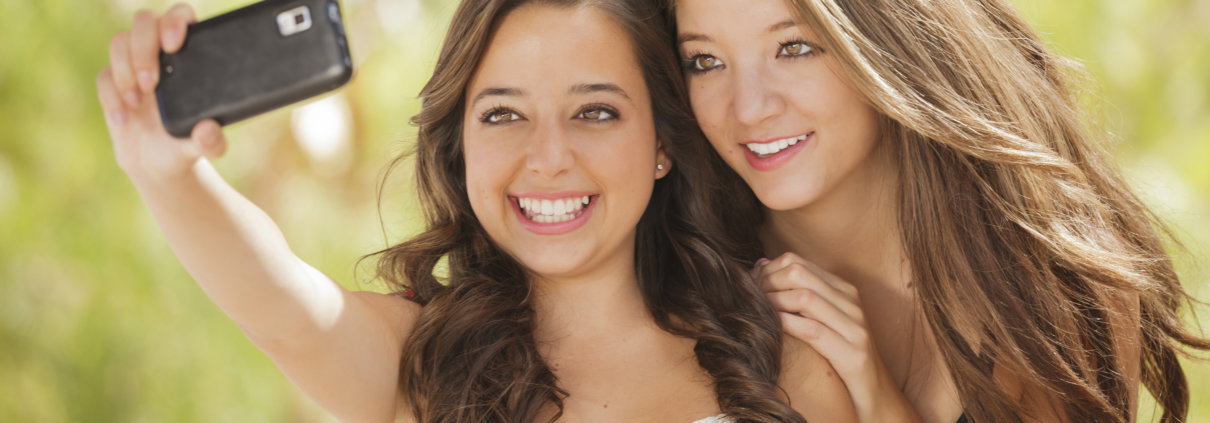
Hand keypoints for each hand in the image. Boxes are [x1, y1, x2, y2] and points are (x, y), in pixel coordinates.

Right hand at [96, 3, 226, 183]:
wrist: (157, 166)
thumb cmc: (184, 145)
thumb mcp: (203, 148)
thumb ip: (211, 142)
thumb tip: (209, 130)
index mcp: (190, 56)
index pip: (181, 17)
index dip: (175, 21)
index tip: (174, 46)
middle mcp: (161, 54)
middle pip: (145, 21)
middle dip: (143, 48)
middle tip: (151, 84)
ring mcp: (134, 65)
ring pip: (119, 41)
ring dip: (125, 70)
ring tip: (136, 103)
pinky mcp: (113, 82)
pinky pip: (104, 75)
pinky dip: (111, 97)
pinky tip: (124, 118)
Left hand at [759, 253, 921, 422]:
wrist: (877, 395)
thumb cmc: (841, 358)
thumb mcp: (821, 322)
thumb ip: (797, 296)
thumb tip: (761, 264)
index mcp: (844, 291)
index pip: (798, 263)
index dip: (767, 271)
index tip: (749, 286)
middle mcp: (852, 303)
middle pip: (799, 274)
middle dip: (766, 283)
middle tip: (748, 298)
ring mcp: (855, 327)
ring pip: (805, 298)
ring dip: (772, 303)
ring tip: (756, 312)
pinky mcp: (853, 354)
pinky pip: (813, 330)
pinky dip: (786, 325)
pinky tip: (771, 329)